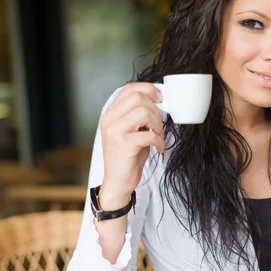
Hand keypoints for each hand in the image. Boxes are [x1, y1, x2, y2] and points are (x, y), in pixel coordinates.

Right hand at [99, 83, 164, 206]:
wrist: (117, 182)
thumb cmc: (128, 157)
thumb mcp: (131, 131)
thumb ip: (140, 116)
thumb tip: (160, 102)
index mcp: (110, 113)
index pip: (129, 88)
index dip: (148, 89)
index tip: (160, 99)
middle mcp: (109, 119)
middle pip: (137, 97)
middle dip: (155, 109)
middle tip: (158, 124)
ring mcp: (115, 131)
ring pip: (143, 112)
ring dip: (157, 124)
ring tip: (158, 135)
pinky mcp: (124, 144)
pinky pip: (148, 134)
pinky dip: (159, 140)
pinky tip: (159, 147)